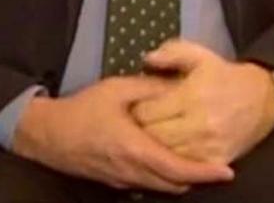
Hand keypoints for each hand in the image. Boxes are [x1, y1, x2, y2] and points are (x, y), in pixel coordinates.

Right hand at [11, 75, 234, 193]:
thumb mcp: (118, 89)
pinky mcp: (115, 183)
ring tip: (201, 165)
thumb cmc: (83, 109)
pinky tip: (172, 165)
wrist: (46, 134)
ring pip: (162, 188)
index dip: (205, 173)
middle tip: (219, 167)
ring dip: (182, 180)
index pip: (178, 169)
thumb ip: (153, 88)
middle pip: (175, 185)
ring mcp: (123, 181)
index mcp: (136, 149)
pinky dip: (165, 180)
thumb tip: (182, 84)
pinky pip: (148, 187)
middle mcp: (132, 172)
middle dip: (199, 179)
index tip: (227, 172)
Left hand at [130, 40, 273, 164]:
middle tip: (142, 125)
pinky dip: (175, 159)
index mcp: (191, 95)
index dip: (137, 111)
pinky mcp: (216, 159)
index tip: (138, 108)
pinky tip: (175, 148)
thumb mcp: (201, 56)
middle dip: (142, 131)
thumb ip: (172, 53)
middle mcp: (199, 123)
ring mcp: (208, 145)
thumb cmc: (228, 76)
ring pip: (166, 154)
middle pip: (152, 136)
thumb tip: (147, 59)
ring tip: (157, 136)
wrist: (265, 97)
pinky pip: (185, 166)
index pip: (146, 112)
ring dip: (157, 146)